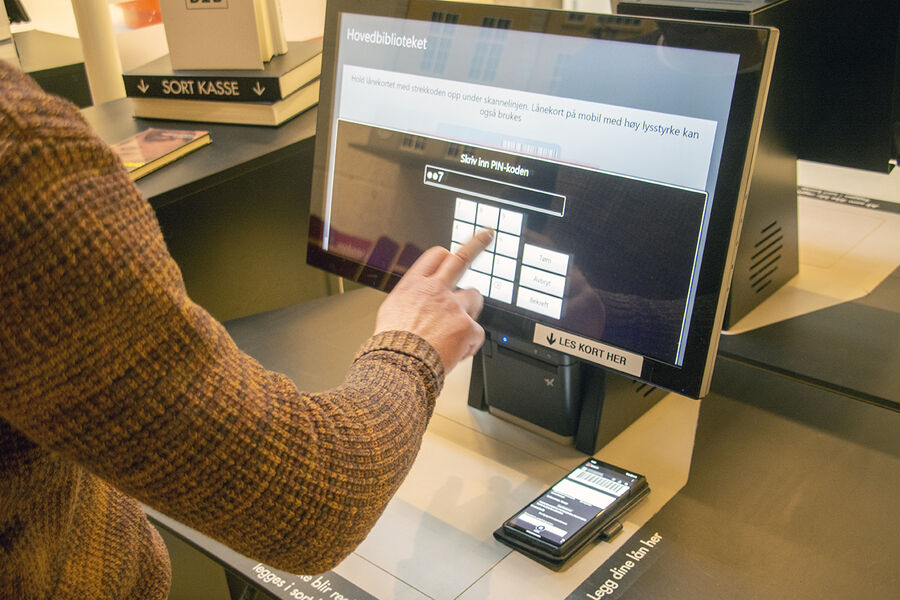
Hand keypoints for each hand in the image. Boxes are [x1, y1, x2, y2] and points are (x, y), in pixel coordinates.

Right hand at [375, 229, 493, 371]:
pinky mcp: (467, 326)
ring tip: (457, 329)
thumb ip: (412, 301)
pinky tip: (455, 352)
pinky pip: (477, 333)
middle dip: (476, 243)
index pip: (434, 257)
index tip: (453, 250)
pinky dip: (469, 344)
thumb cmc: (392, 346)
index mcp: (414, 286)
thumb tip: (419, 303)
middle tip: (486, 234)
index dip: (446, 254)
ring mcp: (453, 306)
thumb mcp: (392, 313)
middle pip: (461, 258)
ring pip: (474, 297)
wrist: (398, 366)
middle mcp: (435, 290)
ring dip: (470, 311)